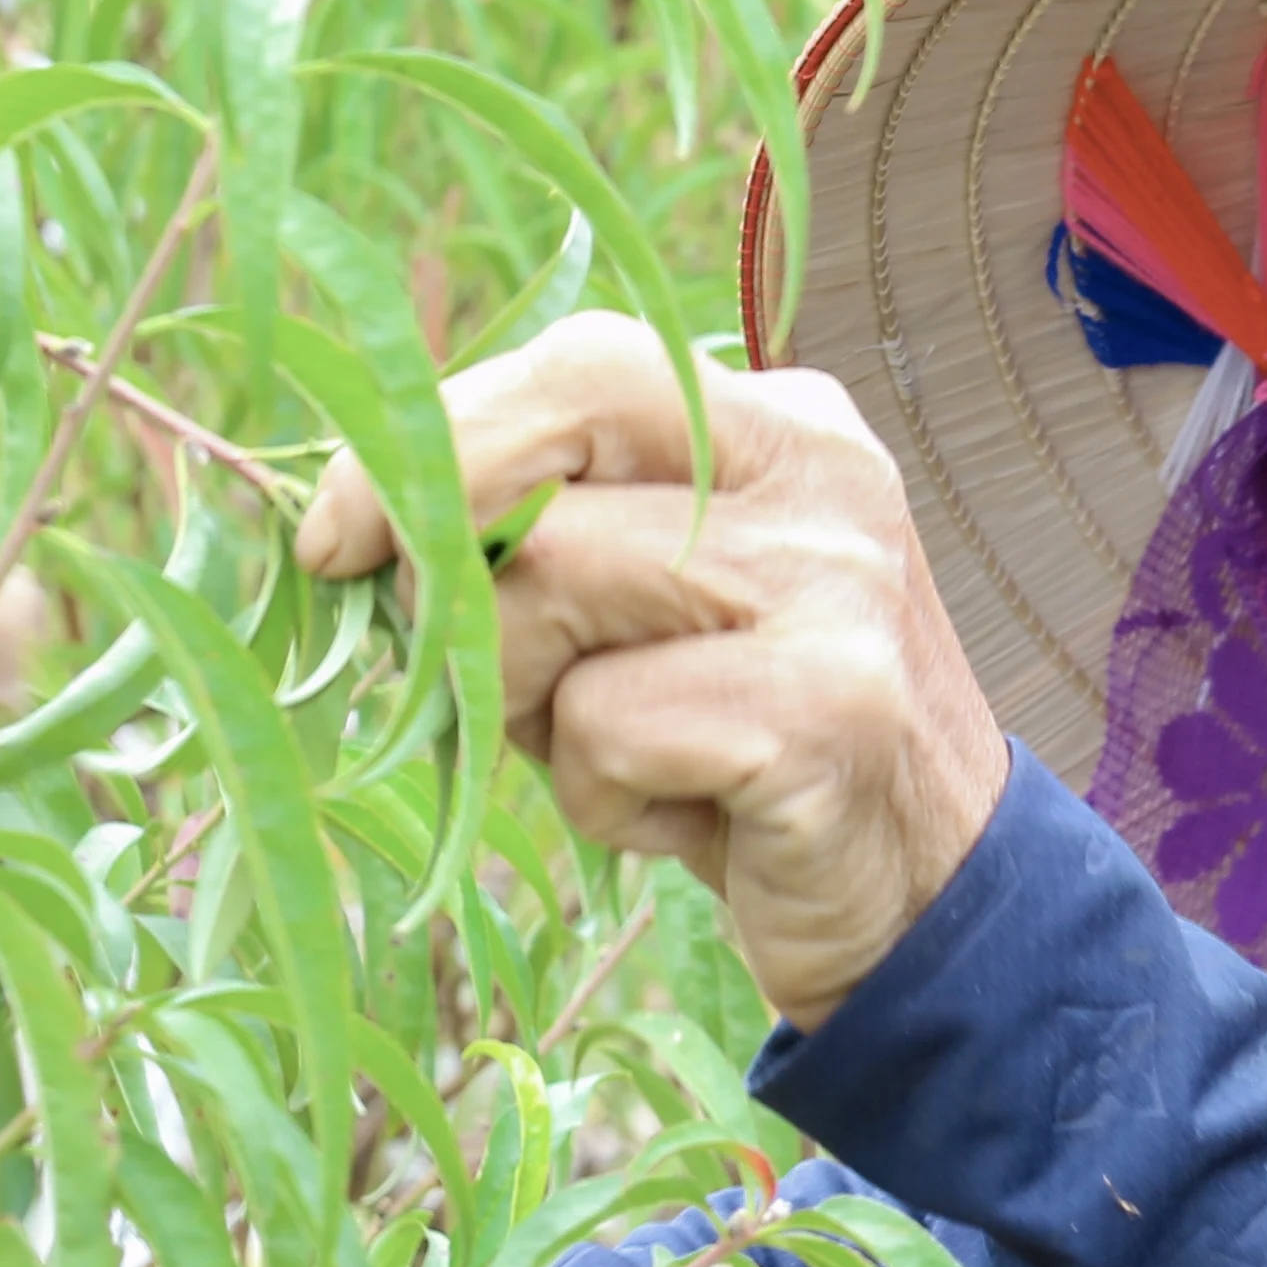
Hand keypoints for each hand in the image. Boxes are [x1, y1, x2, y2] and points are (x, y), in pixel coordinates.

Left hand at [296, 312, 1007, 1027]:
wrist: (930, 903)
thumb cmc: (738, 753)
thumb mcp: (645, 613)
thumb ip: (546, 535)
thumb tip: (352, 519)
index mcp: (780, 422)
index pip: (575, 363)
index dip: (430, 439)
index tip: (336, 536)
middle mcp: (819, 474)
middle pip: (540, 462)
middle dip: (445, 572)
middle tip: (443, 666)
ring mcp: (834, 584)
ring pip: (544, 593)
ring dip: (530, 710)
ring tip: (623, 758)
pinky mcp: (824, 707)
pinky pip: (605, 728)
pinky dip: (602, 799)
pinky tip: (687, 820)